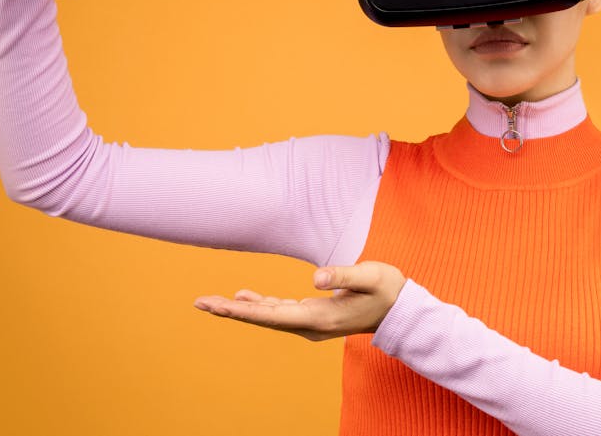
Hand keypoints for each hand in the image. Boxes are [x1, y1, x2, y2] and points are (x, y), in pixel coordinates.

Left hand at [193, 261, 406, 340]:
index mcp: (320, 318)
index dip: (243, 310)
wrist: (401, 310)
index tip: (217, 306)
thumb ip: (343, 275)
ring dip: (240, 309)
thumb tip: (315, 278)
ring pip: (268, 316)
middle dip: (231, 310)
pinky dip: (259, 305)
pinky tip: (244, 297)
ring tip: (211, 302)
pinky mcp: (313, 315)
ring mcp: (311, 322)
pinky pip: (279, 312)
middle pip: (263, 318)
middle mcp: (310, 325)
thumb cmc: (388, 290)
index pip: (273, 315)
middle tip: (199, 302)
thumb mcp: (370, 276)